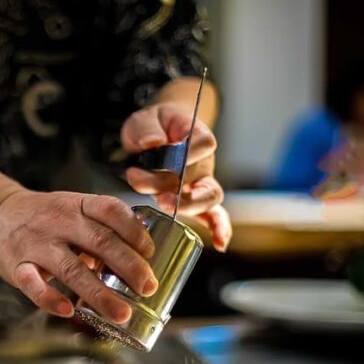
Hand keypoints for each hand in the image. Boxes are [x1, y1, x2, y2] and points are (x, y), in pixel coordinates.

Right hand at [0, 190, 157, 321]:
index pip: (110, 210)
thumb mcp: (74, 209)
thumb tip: (142, 256)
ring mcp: (37, 244)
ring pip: (72, 269)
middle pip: (99, 241)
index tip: (151, 252)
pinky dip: (50, 298)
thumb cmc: (46, 218)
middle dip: (128, 266)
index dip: (134, 231)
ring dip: (99, 294)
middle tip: (148, 288)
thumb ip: (103, 229)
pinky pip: (33, 284)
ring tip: (121, 313)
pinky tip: (67, 310)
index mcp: (77, 205)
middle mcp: (59, 221)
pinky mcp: (16, 265)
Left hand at [121, 103, 231, 250]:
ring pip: (208, 199)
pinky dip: (218, 229)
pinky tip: (220, 244)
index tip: (168, 153)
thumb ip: (146, 129)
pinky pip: (212, 215)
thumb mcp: (143, 120)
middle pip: (201, 176)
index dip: (190, 151)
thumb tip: (152, 143)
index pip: (204, 143)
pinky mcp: (193, 199)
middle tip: (161, 196)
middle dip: (181, 190)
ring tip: (166, 206)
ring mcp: (200, 182)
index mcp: (195, 135)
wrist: (154, 133)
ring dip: (190, 207)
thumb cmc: (152, 126)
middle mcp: (202, 161)